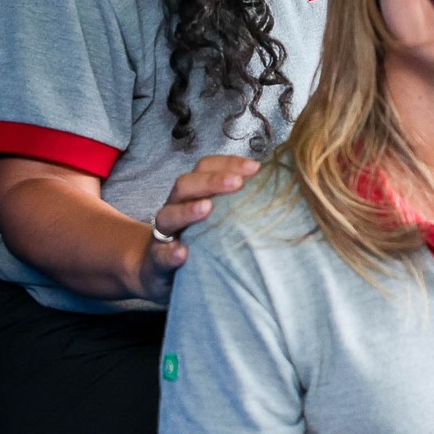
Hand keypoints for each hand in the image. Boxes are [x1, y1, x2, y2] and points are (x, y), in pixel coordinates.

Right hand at [139, 156, 257, 300]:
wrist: (155, 269)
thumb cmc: (196, 239)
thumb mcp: (215, 218)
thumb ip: (235, 203)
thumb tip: (278, 188)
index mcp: (192, 193)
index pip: (205, 168)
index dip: (227, 163)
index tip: (255, 167)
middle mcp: (175, 207)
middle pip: (186, 185)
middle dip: (211, 181)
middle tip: (236, 183)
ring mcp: (164, 234)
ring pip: (169, 215)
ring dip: (188, 210)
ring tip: (206, 208)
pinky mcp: (157, 261)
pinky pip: (161, 254)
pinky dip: (170, 253)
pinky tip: (182, 253)